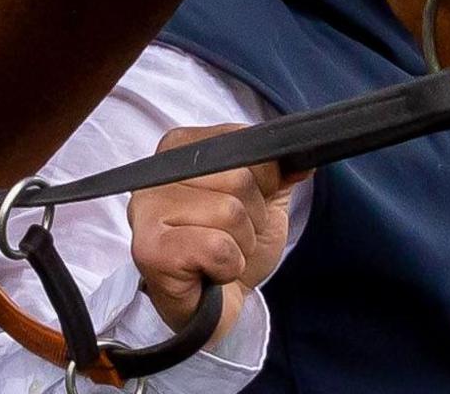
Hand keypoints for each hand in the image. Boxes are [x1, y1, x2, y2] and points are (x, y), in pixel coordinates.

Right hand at [127, 124, 288, 338]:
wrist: (215, 307)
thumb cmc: (231, 250)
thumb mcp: (262, 203)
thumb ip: (280, 174)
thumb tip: (303, 160)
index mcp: (180, 149)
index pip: (242, 142)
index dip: (262, 180)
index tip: (245, 204)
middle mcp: (156, 174)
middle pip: (239, 178)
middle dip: (252, 218)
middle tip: (230, 237)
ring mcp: (146, 211)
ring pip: (230, 213)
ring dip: (240, 246)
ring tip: (218, 255)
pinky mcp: (149, 250)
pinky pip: (217, 248)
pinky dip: (227, 267)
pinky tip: (208, 272)